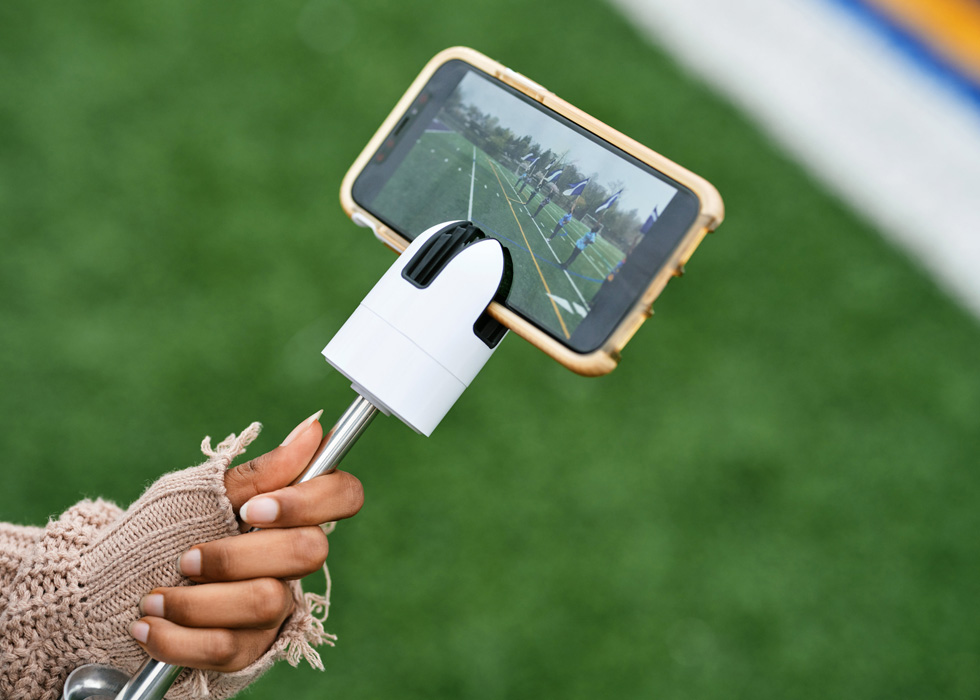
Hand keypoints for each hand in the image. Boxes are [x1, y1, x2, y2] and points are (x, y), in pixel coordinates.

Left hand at [128, 411, 364, 670]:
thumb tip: (313, 430)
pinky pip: (228, 648)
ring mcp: (275, 608)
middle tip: (187, 558)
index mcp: (289, 514)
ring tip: (155, 597)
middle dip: (237, 555)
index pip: (344, 494)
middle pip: (308, 552)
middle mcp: (292, 561)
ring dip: (198, 601)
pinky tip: (148, 625)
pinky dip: (178, 637)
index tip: (253, 510)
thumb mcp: (205, 495)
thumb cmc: (166, 532)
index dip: (309, 501)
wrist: (111, 590)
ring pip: (265, 603)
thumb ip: (262, 473)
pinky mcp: (248, 649)